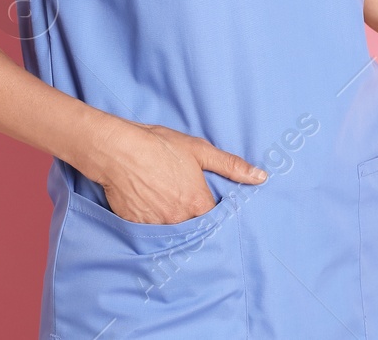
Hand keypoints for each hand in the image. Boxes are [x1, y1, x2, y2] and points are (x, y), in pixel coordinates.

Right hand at [82, 117, 266, 224]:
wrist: (117, 150)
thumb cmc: (158, 146)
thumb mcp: (199, 150)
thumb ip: (231, 166)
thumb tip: (261, 177)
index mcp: (197, 203)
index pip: (215, 219)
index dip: (213, 212)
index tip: (209, 204)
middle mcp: (179, 220)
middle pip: (194, 228)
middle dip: (193, 219)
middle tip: (184, 201)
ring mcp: (156, 225)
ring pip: (172, 231)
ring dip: (173, 222)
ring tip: (166, 203)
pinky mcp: (136, 227)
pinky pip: (150, 232)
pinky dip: (153, 223)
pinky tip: (149, 206)